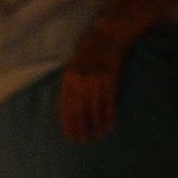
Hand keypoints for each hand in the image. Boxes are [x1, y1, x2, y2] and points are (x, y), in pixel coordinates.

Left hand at [58, 26, 132, 141]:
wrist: (109, 36)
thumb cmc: (89, 53)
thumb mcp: (73, 68)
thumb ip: (70, 87)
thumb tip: (69, 111)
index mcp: (69, 79)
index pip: (65, 107)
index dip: (68, 123)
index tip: (70, 136)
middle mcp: (81, 82)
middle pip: (79, 111)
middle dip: (80, 128)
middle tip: (82, 141)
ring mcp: (97, 82)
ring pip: (95, 110)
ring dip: (96, 125)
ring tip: (97, 136)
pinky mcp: (111, 81)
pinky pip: (109, 103)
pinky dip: (109, 116)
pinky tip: (109, 125)